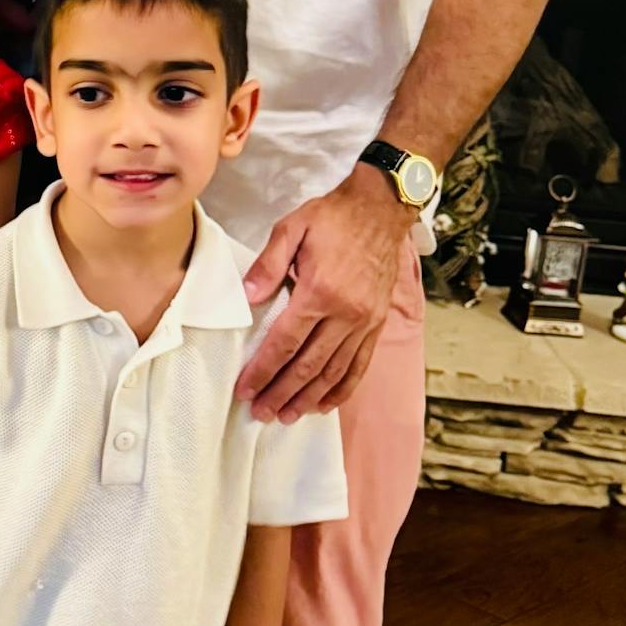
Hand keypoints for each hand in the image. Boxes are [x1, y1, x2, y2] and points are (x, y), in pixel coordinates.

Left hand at [237, 168, 411, 421]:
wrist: (380, 209)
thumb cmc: (332, 217)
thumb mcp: (292, 228)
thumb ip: (267, 264)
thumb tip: (247, 297)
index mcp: (320, 291)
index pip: (285, 342)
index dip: (263, 371)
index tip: (245, 391)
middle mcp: (345, 314)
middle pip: (307, 366)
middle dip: (281, 393)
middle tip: (260, 414)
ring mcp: (365, 322)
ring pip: (333, 372)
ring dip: (308, 398)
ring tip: (286, 416)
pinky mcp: (377, 324)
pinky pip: (359, 365)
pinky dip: (341, 390)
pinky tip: (324, 405)